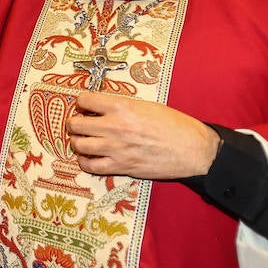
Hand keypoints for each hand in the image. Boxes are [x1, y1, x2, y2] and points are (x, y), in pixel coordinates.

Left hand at [65, 92, 219, 179]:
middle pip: (75, 124)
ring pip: (79, 145)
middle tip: (80, 124)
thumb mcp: (147, 105)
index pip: (84, 100)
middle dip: (74, 123)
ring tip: (85, 140)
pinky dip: (86, 162)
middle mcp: (114, 126)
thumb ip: (122, 106)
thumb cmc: (174, 124)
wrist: (193, 149)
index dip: (82, 103)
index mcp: (121, 106)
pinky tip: (90, 158)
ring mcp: (115, 148)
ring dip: (78, 142)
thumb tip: (102, 108)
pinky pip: (90, 166)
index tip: (85, 106)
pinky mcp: (121, 167)